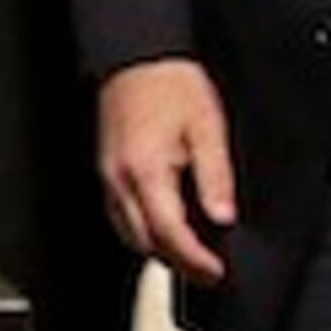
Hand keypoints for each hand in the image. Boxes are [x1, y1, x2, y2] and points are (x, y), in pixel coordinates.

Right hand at [98, 58, 234, 286]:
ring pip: (129, 236)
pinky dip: (144, 232)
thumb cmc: (171, 85)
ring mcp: (108, 178)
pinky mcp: (106, 173)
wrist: (139, 57)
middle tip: (210, 272)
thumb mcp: (207, 128)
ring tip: (192, 254)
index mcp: (146, 171)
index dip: (195, 260)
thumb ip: (215, 176)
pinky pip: (121, 217)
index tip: (217, 273)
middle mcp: (120, 180)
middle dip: (178, 264)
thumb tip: (224, 217)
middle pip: (145, 244)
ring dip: (159, 251)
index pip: (169, 234)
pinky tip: (166, 227)